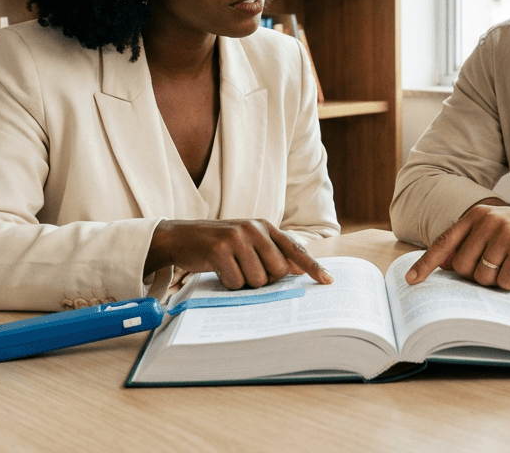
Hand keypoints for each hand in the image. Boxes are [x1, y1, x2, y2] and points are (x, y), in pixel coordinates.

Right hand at [147, 219, 333, 288]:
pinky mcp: (219, 250)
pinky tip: (219, 270)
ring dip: (244, 282)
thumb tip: (297, 270)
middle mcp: (254, 229)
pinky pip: (236, 282)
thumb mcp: (247, 242)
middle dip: (265, 279)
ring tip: (231, 268)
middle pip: (277, 271)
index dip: (313, 267)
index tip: (328, 281)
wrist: (181, 236)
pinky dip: (229, 283)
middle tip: (246, 270)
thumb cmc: (218, 244)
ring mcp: (237, 238)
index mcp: (264, 226)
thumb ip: (271, 252)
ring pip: (258, 279)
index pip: (295, 249)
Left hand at [405, 203, 509, 289]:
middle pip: (464, 268)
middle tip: (501, 266)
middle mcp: (488, 221)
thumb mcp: (499, 229)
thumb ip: (474, 242)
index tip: (411, 281)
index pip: (445, 243)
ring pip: (484, 278)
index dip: (426, 264)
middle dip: (479, 276)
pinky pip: (506, 283)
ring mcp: (506, 235)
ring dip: (500, 280)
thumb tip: (447, 267)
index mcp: (478, 215)